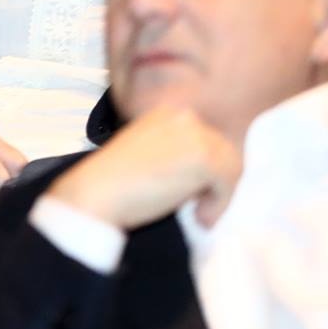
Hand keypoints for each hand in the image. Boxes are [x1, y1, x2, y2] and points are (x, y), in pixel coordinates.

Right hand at [47, 106, 242, 229]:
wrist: (96, 192)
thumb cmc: (117, 182)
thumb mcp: (151, 153)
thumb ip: (178, 151)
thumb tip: (212, 172)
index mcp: (168, 111)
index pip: (208, 137)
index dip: (207, 169)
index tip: (196, 192)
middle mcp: (183, 115)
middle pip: (224, 150)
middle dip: (217, 181)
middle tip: (198, 206)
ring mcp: (194, 134)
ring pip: (231, 165)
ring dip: (220, 195)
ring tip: (199, 214)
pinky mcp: (203, 157)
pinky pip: (228, 183)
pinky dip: (219, 205)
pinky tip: (199, 217)